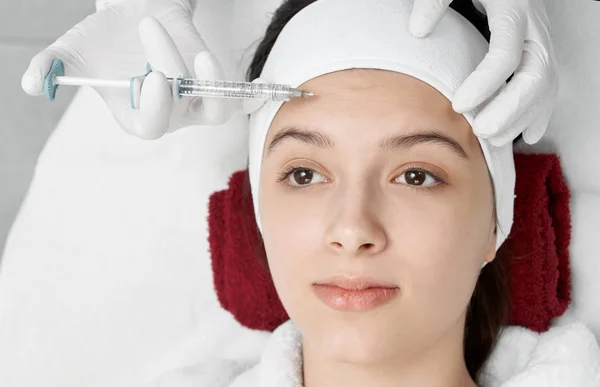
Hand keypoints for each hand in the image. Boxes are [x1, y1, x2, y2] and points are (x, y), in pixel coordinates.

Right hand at [21, 0, 234, 139]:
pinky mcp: (214, 80)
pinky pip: (231, 89)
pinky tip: (232, 68)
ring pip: (216, 106)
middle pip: (183, 113)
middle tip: (150, 30)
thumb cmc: (104, 38)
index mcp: (138, 117)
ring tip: (190, 46)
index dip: (155, 107)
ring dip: (209, 80)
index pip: (151, 126)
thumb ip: (51, 67)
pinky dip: (237, 83)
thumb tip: (30, 83)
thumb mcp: (73, 50)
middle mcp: (171, 114)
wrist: (135, 13)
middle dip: (171, 72)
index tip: (154, 76)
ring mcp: (196, 99)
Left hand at [409, 0, 557, 146]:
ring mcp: (542, 40)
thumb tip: (418, 30)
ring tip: (495, 140)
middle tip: (481, 132)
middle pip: (536, 76)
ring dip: (524, 117)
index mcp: (514, 9)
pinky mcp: (542, 49)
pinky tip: (527, 134)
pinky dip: (540, 111)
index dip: (485, 84)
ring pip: (547, 84)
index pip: (505, 54)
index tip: (459, 105)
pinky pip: (550, 85)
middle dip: (511, 110)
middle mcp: (535, 27)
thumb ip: (435, 2)